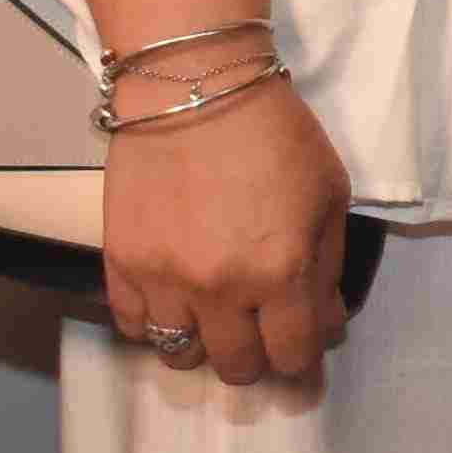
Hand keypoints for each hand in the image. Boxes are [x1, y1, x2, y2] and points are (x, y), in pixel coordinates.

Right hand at [97, 69, 355, 386]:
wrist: (194, 85)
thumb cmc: (274, 133)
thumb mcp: (330, 195)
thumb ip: (328, 268)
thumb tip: (323, 322)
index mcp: (280, 272)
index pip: (293, 358)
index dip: (303, 360)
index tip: (301, 344)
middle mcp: (220, 289)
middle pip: (237, 367)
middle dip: (256, 353)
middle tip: (259, 325)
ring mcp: (164, 279)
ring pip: (181, 356)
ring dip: (203, 341)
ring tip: (213, 311)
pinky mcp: (121, 262)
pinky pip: (133, 326)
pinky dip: (155, 322)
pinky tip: (173, 296)